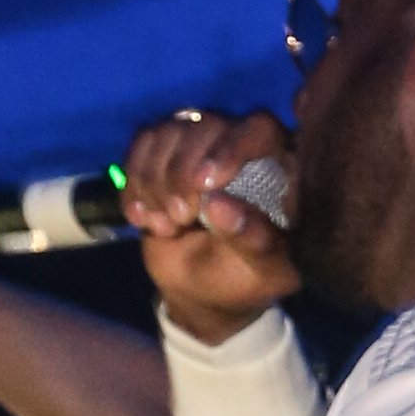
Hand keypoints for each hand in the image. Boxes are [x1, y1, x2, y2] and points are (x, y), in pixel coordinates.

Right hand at [121, 106, 298, 344]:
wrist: (199, 289)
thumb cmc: (243, 278)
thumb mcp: (260, 271)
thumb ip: (251, 239)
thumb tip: (217, 205)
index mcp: (280, 171)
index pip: (261, 129)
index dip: (230, 148)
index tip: (204, 184)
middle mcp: (240, 145)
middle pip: (205, 126)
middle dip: (182, 174)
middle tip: (182, 216)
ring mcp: (200, 143)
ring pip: (168, 131)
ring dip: (156, 181)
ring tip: (167, 225)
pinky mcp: (164, 150)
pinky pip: (141, 143)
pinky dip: (134, 181)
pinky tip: (143, 217)